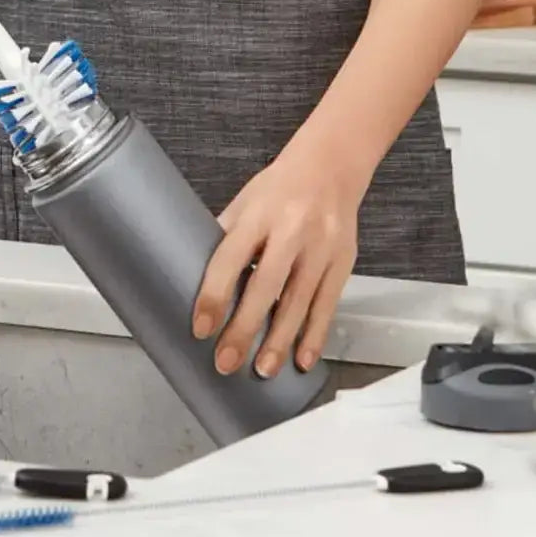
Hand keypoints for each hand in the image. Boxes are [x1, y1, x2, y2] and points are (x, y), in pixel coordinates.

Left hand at [192, 148, 363, 378]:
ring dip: (280, 341)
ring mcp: (321, 247)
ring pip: (299, 302)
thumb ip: (224, 237)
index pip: (230, 259)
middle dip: (245, 329)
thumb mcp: (244, 202)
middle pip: (266, 287)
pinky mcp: (343, 261)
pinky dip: (315, 335)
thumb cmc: (279, 187)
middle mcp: (291, 231)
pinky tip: (302, 360)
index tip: (200, 327)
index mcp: (258, 215)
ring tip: (262, 370)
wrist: (331, 166)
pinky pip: (327, 304)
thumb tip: (192, 274)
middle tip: (225, 362)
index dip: (214, 295)